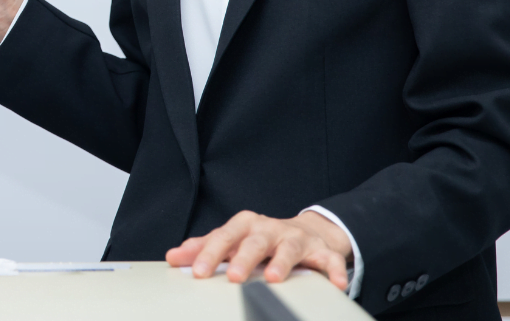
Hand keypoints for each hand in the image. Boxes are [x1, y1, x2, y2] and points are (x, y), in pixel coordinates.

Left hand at [165, 211, 350, 290]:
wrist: (307, 231)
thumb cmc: (261, 239)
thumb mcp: (232, 240)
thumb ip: (204, 248)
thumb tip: (173, 257)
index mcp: (246, 225)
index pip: (224, 236)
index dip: (210, 252)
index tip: (197, 271)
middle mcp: (270, 229)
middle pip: (255, 241)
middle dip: (243, 258)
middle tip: (232, 276)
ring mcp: (296, 239)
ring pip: (289, 248)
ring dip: (281, 263)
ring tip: (272, 278)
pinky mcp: (321, 251)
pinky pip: (329, 260)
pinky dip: (333, 270)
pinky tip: (335, 283)